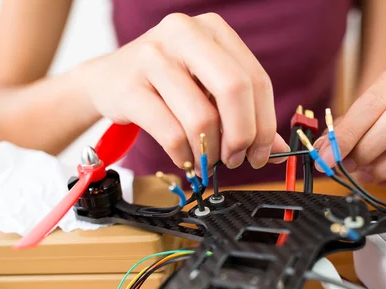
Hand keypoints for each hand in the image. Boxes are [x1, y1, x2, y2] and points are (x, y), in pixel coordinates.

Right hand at [76, 12, 288, 171]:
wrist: (107, 79)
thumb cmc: (165, 84)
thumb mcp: (206, 87)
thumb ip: (242, 112)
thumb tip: (278, 149)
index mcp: (212, 29)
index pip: (255, 80)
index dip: (265, 124)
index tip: (261, 154)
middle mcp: (184, 33)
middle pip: (234, 90)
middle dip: (242, 136)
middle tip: (237, 160)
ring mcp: (153, 57)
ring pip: (202, 118)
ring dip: (209, 153)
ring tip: (205, 161)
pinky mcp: (129, 86)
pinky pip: (171, 133)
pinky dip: (184, 156)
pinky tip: (185, 158)